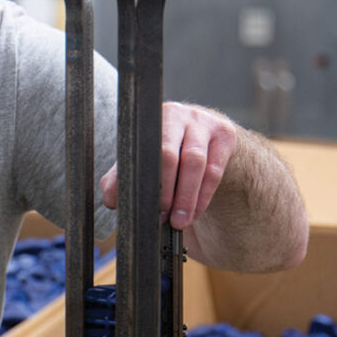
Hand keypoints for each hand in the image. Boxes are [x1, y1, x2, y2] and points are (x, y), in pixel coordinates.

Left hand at [100, 102, 236, 229]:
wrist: (200, 134)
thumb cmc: (162, 151)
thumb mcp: (139, 160)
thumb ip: (120, 179)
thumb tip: (111, 201)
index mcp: (146, 121)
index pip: (141, 150)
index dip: (143, 179)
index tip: (143, 205)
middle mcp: (174, 115)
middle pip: (168, 153)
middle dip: (165, 189)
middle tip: (162, 217)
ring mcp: (201, 122)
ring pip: (195, 162)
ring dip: (187, 196)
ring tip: (180, 221)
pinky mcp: (224, 134)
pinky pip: (215, 170)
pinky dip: (204, 195)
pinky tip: (195, 212)